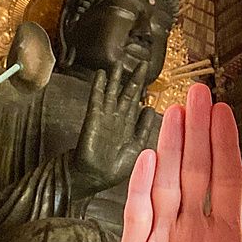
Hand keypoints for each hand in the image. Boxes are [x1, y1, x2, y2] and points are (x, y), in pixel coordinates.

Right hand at [71, 63, 158, 194]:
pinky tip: (101, 75)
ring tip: (119, 63)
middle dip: (134, 79)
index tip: (150, 75)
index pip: (138, 103)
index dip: (144, 90)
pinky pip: (97, 99)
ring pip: (112, 93)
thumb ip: (144, 128)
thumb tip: (150, 109)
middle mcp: (117, 120)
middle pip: (127, 94)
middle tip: (142, 63)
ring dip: (115, 78)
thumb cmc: (112, 170)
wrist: (91, 178)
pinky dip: (99, 86)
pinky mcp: (93, 119)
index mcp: (128, 127)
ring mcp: (105, 118)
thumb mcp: (136, 148)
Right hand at [112, 82, 241, 241]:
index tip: (225, 112)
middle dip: (197, 131)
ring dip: (171, 147)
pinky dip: (142, 186)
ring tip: (175, 112)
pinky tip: (150, 157)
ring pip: (166, 183)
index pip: (224, 181)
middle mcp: (190, 233)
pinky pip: (138, 215)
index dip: (225, 145)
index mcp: (221, 240)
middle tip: (198, 93)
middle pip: (194, 171)